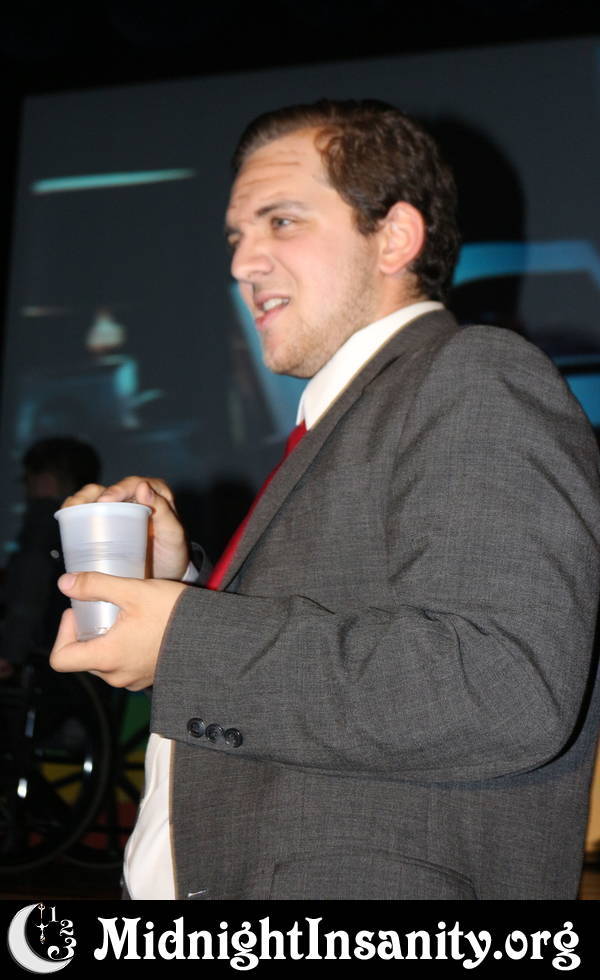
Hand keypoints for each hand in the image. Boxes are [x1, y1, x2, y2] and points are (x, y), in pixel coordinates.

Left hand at [50, 572, 185, 689]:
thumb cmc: (174, 614)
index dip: (63, 633)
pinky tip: (142, 627)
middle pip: (83, 657)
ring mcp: (134, 680)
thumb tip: (65, 583)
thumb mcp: (133, 591)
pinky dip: (125, 648)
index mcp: (107, 657)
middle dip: (88, 631)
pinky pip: (125, 665)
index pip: (60, 659)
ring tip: (126, 615)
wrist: (214, 634)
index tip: (79, 613)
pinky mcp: (149, 676)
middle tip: (104, 606)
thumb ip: (95, 585)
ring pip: (104, 661)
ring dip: (107, 639)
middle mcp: (117, 675)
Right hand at [62, 477, 188, 579]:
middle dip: (90, 495)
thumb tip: (143, 487)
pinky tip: (66, 521)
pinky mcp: (106, 525)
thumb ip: (164, 512)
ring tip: (69, 512)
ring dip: (78, 501)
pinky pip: (89, 515)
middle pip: (108, 488)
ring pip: (94, 498)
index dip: (117, 489)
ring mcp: (118, 511)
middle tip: (78, 507)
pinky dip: (75, 515)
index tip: (105, 501)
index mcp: (155, 494)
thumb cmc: (173, 553)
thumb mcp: (173, 534)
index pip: (132, 484)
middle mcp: (134, 498)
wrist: (167, 577)